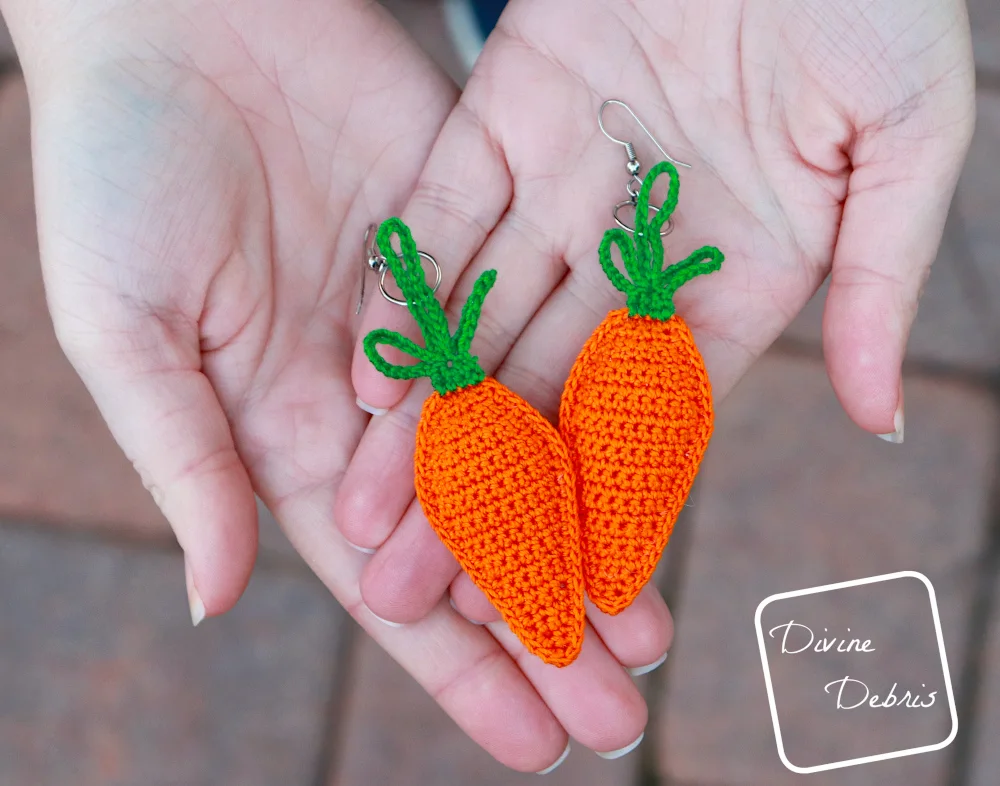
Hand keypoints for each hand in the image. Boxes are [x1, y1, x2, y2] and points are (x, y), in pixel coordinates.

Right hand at [2, 0, 607, 771]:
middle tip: (620, 714)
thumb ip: (186, 460)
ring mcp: (438, 324)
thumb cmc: (116, 167)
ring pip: (532, 452)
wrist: (182, 18)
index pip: (392, 578)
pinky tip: (651, 469)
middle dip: (543, 627)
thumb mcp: (128, 329)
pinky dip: (597, 404)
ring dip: (588, 535)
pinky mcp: (484, 243)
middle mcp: (378, 399)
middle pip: (480, 536)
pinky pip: (551, 338)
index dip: (458, 665)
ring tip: (652, 623)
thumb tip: (218, 600)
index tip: (530, 743)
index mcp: (292, 435)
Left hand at [342, 0, 974, 753]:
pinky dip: (411, 295)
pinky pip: (447, 219)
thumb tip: (880, 414)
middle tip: (425, 594)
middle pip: (551, 395)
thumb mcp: (912, 137)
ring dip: (426, 421)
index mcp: (740, 270)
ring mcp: (570, 184)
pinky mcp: (506, 114)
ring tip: (370, 517)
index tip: (563, 597)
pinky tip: (366, 379)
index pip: (661, 416)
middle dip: (489, 493)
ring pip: (484, 325)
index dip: (612, 508)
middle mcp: (642, 244)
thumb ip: (882, 279)